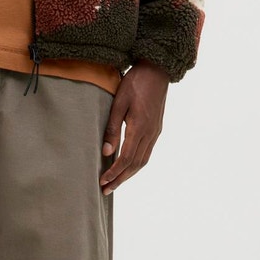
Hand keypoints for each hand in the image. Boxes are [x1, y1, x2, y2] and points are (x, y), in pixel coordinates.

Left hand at [99, 59, 169, 193]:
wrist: (158, 69)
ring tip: (115, 183)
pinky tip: (127, 167)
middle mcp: (150, 133)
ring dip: (129, 174)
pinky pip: (147, 153)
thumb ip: (112, 128)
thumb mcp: (118, 102)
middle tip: (106, 190)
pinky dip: (136, 164)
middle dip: (120, 179)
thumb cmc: (135, 82)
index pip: (126, 158)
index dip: (114, 172)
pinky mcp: (156, 129)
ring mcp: (155, 132)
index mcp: (139, 127)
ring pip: (142, 161)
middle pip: (135, 164)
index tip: (102, 181)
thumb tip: (106, 152)